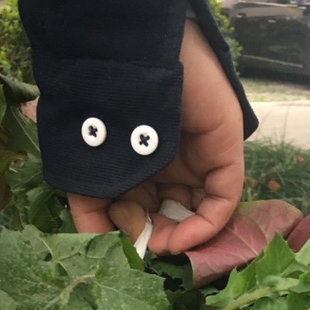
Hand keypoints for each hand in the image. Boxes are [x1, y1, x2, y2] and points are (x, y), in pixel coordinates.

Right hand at [68, 19, 245, 254]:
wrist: (123, 61)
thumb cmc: (97, 110)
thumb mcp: (86, 171)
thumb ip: (91, 213)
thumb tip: (100, 248)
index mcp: (142, 163)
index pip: (144, 211)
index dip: (133, 234)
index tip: (119, 247)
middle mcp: (172, 164)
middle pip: (171, 216)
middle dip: (154, 237)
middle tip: (140, 247)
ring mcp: (200, 160)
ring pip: (198, 215)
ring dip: (178, 238)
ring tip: (157, 245)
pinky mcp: (223, 155)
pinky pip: (222, 202)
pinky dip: (202, 229)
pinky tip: (177, 240)